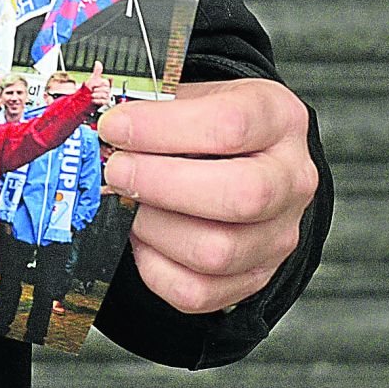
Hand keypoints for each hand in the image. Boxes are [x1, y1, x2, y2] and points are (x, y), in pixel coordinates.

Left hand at [84, 60, 109, 106]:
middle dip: (96, 91)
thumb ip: (97, 71)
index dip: (97, 84)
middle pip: (105, 90)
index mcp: (106, 83)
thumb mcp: (93, 79)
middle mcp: (108, 90)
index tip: (93, 85)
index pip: (105, 83)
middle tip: (91, 91)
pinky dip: (97, 101)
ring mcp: (107, 96)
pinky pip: (103, 101)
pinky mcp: (106, 103)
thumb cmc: (88, 89)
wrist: (84, 99)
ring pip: (104, 95)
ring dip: (95, 96)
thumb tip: (97, 62)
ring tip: (91, 96)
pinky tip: (93, 100)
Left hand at [98, 78, 316, 315]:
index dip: (161, 128)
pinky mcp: (254, 277)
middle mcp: (291, 180)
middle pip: (239, 195)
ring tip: (129, 202)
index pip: (230, 125)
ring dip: (153, 227)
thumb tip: (97, 129)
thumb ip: (151, 107)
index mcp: (278, 118)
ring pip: (217, 251)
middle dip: (159, 183)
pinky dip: (154, 267)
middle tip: (115, 170)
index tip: (114, 127)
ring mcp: (278, 235)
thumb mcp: (190, 96)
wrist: (242, 158)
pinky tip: (142, 235)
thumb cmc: (207, 124)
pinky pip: (197, 292)